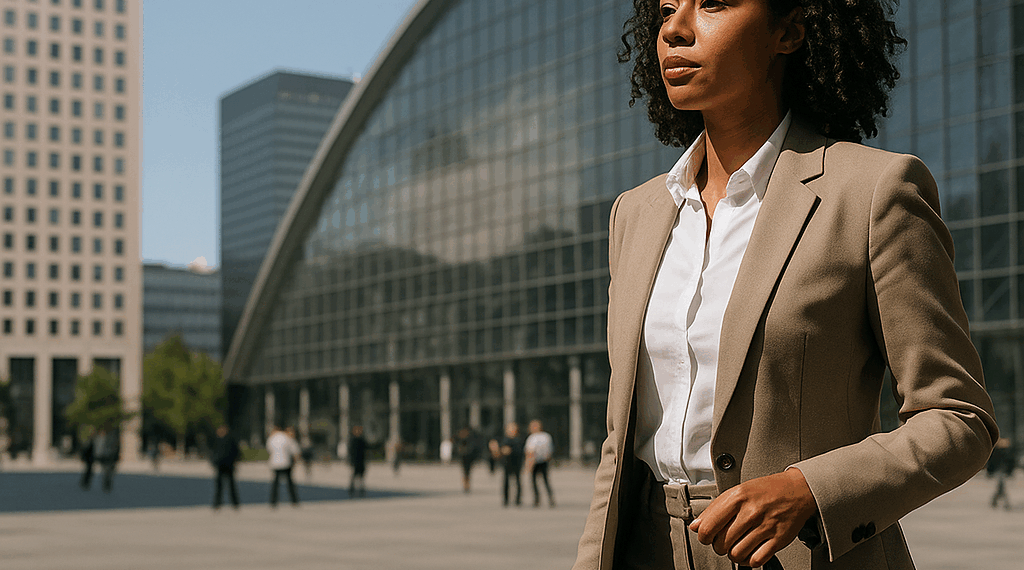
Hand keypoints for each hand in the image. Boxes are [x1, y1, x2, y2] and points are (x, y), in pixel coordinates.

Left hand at [689, 468, 816, 567]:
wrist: (797, 490)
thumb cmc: (765, 490)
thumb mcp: (737, 491)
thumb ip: (714, 509)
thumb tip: (695, 526)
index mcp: (738, 497)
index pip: (708, 527)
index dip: (703, 536)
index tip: (706, 537)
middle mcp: (751, 512)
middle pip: (721, 543)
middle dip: (718, 546)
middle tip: (723, 541)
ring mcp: (766, 527)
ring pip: (737, 555)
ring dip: (733, 554)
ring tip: (736, 546)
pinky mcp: (779, 540)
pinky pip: (756, 560)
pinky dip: (749, 560)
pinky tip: (750, 552)